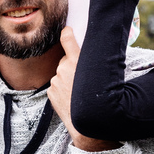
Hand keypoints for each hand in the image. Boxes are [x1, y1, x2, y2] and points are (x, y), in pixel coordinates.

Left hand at [49, 28, 118, 151]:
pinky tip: (71, 98)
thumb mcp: (103, 76)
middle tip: (81, 76)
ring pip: (61, 73)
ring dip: (68, 79)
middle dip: (72, 64)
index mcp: (78, 61)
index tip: (67, 30)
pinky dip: (62, 90)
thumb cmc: (101, 99)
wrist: (87, 123)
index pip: (67, 39)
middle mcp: (64, 68)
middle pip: (66, 59)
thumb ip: (94, 63)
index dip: (67, 33)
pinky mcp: (50, 91)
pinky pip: (57, 86)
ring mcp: (56, 80)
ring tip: (77, 92)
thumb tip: (93, 57)